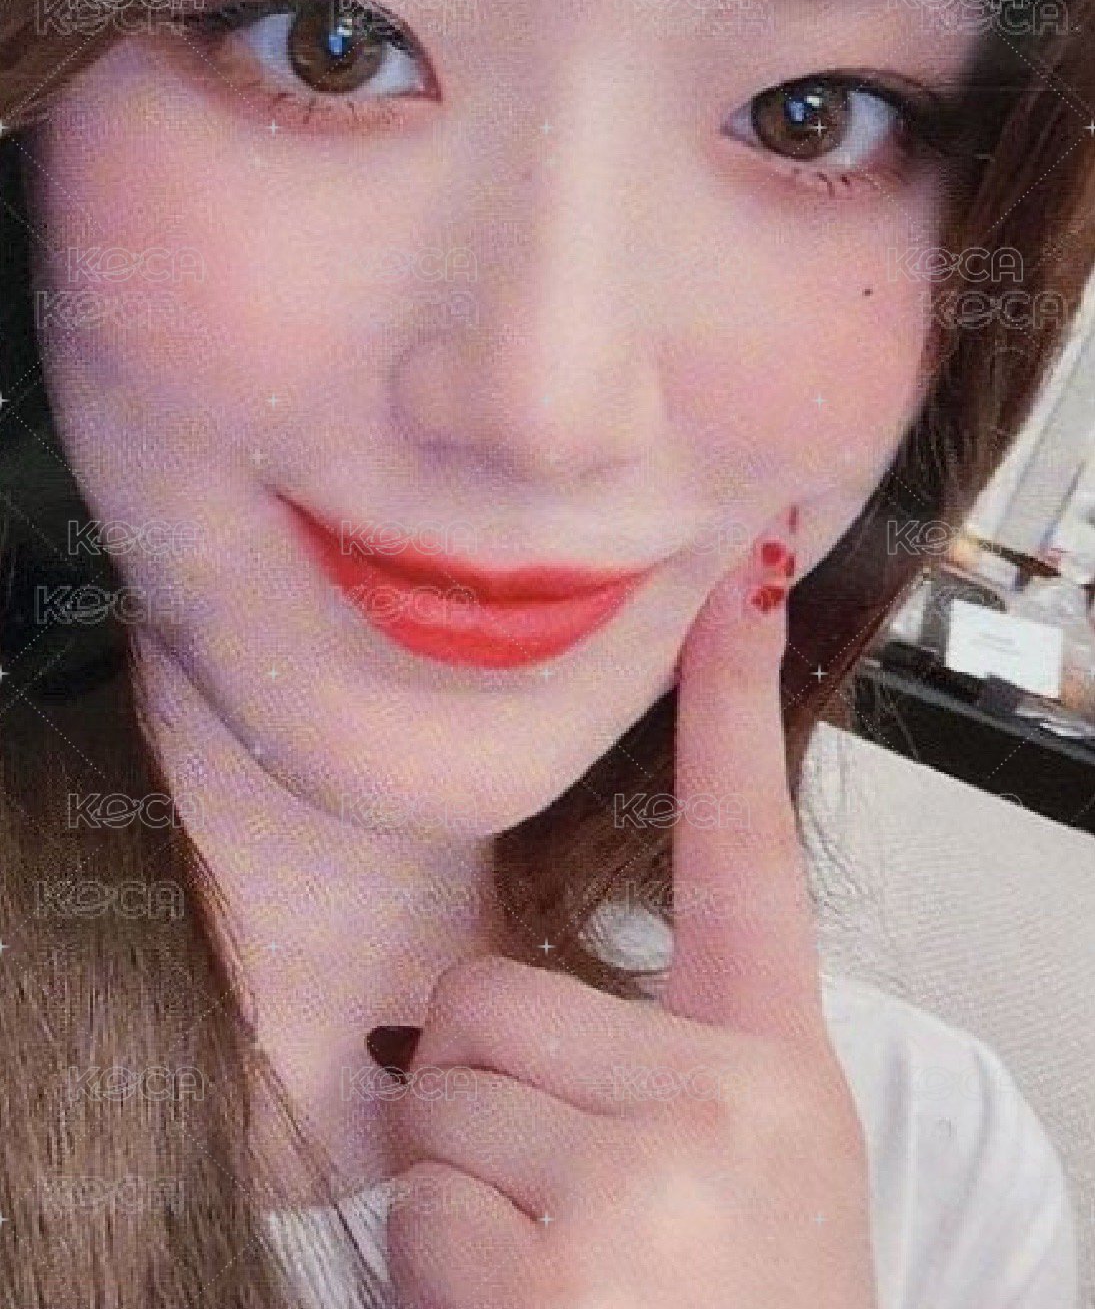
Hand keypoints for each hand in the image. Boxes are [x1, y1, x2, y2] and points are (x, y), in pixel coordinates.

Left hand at [383, 510, 879, 1308]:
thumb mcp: (733, 1176)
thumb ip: (647, 1065)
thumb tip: (471, 1012)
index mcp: (774, 1065)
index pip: (752, 844)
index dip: (737, 704)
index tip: (743, 580)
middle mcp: (732, 1095)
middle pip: (490, 998)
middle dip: (485, 1106)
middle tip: (566, 1222)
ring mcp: (658, 1169)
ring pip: (441, 1087)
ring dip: (460, 1195)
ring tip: (559, 1283)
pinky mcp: (573, 1246)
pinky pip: (420, 1191)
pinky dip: (440, 1271)